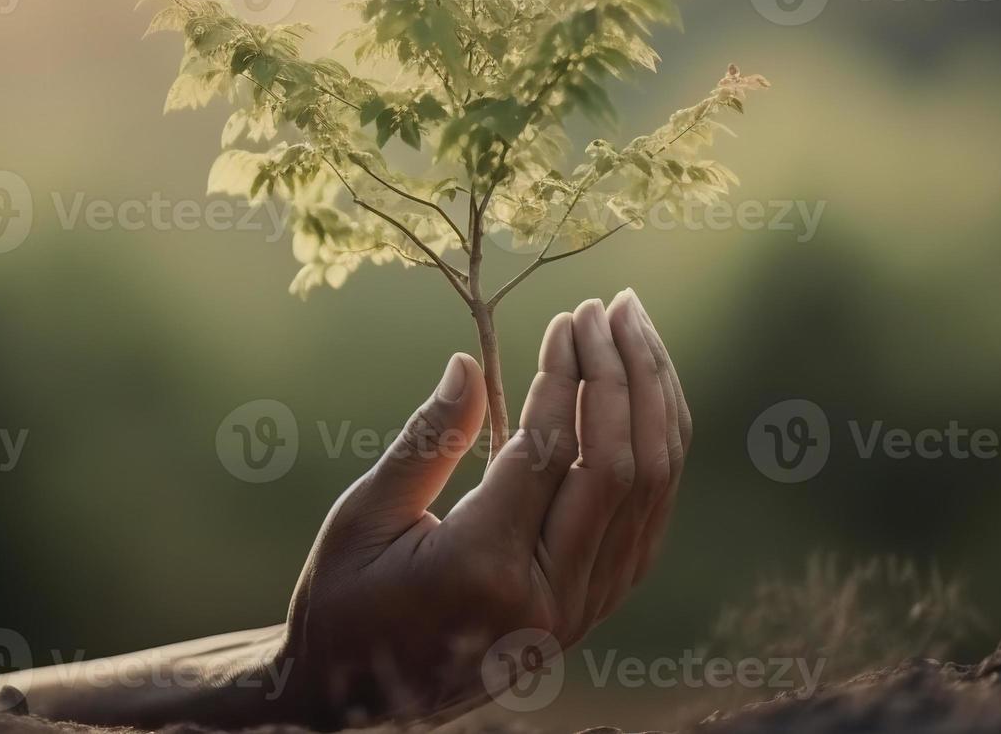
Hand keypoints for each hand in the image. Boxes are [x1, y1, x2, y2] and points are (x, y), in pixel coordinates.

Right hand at [277, 289, 691, 727]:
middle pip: (620, 466)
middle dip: (624, 374)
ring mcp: (580, 612)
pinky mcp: (594, 610)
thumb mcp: (364, 516)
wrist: (356, 701)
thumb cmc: (344, 598)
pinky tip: (648, 397)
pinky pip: (647, 520)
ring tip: (637, 333)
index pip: (552, 451)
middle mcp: (546, 598)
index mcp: (481, 570)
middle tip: (611, 306)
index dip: (566, 374)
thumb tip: (469, 362)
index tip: (566, 319)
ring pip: (650, 492)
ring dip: (654, 403)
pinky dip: (657, 451)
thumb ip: (425, 441)